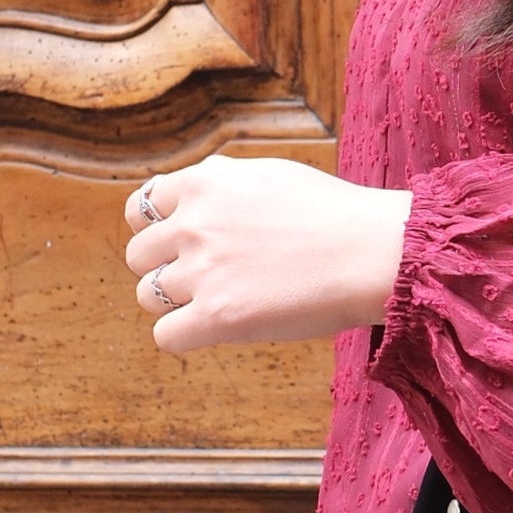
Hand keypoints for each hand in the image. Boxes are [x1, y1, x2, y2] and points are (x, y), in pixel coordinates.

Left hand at [125, 154, 412, 353]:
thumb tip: (192, 195)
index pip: (142, 209)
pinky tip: (219, 329)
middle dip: (166, 268)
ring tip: (224, 302)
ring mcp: (203, 270)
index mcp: (206, 182)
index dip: (161, 231)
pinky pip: (166, 336)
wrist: (374, 251)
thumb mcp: (270, 175)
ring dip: (178, 303)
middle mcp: (195, 222)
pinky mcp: (217, 315)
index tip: (186, 246)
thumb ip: (223, 184)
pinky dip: (185, 336)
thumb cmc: (336, 215)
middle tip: (211, 279)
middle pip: (138, 255)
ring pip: (149, 296)